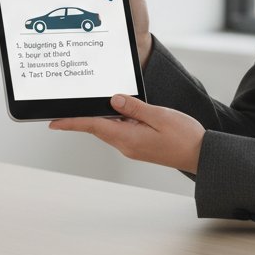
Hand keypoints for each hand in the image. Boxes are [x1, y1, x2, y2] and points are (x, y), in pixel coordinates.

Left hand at [49, 94, 203, 173]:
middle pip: (97, 128)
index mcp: (128, 138)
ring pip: (108, 129)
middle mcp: (127, 145)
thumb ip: (135, 108)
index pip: (93, 127)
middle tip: (62, 112)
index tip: (53, 123)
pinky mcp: (140, 144)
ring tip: (85, 107)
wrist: (200, 154)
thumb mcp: (159, 116)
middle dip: (79, 120)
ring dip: (96, 119)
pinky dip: (111, 120)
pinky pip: (120, 130)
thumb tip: (114, 100)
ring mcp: (133, 146)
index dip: (72, 123)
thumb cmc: (183, 136)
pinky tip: (114, 111)